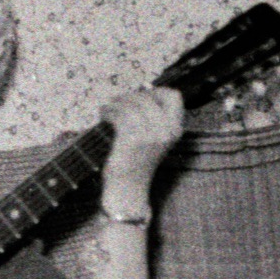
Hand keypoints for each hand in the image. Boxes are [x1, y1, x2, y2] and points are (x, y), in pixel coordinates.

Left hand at [99, 87, 183, 212]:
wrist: (128, 189)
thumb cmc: (136, 161)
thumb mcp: (154, 137)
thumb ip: (152, 116)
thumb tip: (141, 89)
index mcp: (175, 129)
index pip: (174, 96)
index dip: (155, 91)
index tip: (140, 97)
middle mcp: (167, 131)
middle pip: (148, 96)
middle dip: (129, 96)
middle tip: (116, 103)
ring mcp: (151, 135)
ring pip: (132, 103)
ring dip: (116, 103)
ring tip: (108, 110)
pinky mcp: (132, 139)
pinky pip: (119, 114)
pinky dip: (109, 111)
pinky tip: (103, 117)